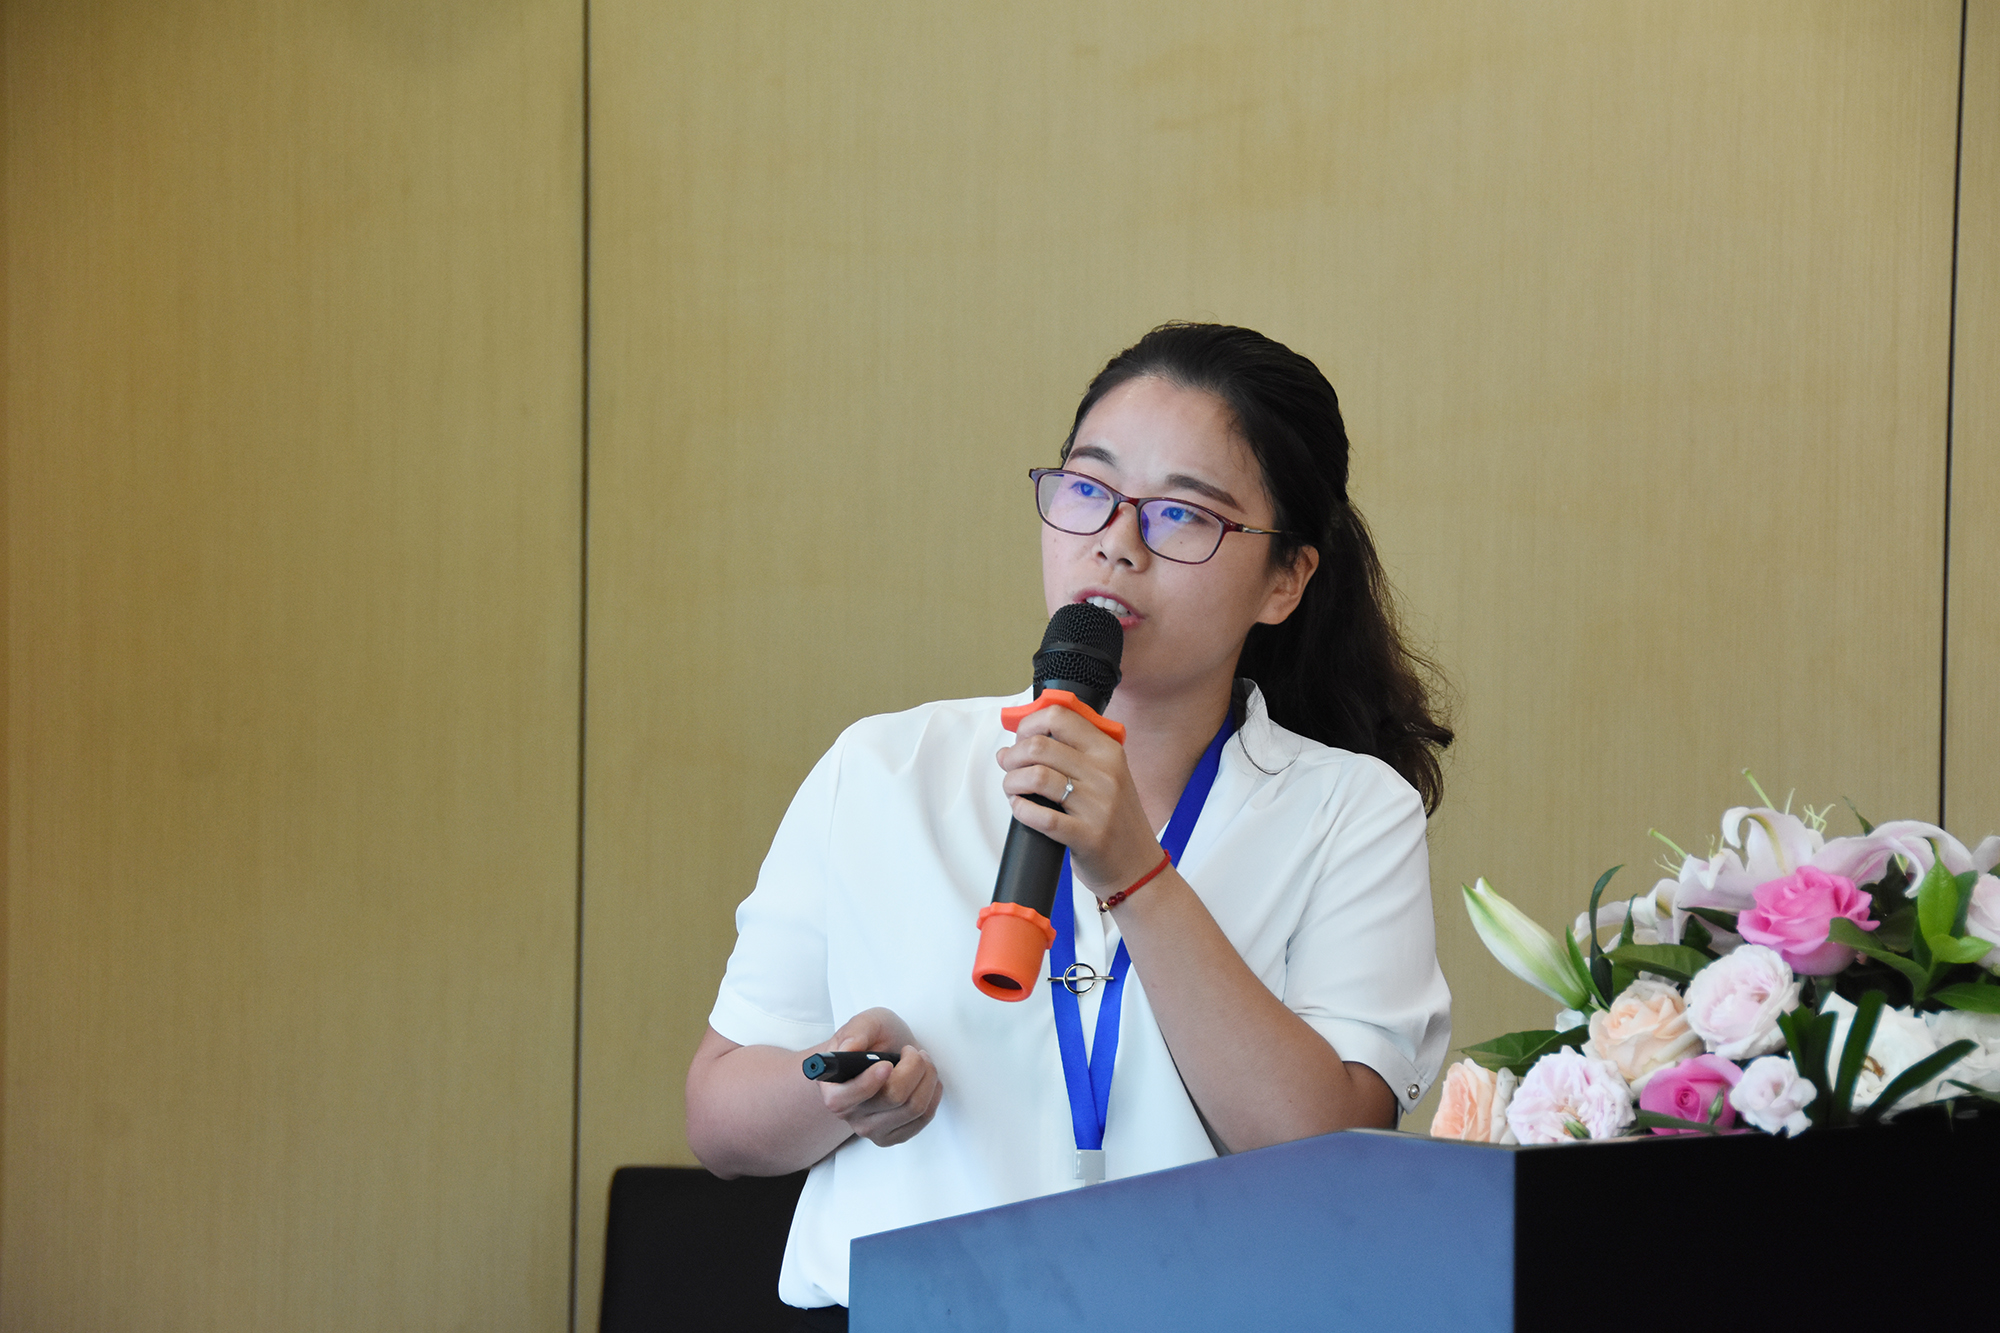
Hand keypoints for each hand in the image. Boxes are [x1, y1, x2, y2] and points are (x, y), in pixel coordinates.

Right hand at [811, 1008, 942, 1147]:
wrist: (882, 1056)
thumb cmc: (871, 1042)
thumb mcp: (864, 1023)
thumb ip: (855, 1032)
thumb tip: (849, 1049)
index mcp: (833, 1089)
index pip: (848, 1097)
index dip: (869, 1082)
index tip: (886, 1064)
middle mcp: (849, 1113)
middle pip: (893, 1098)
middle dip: (913, 1067)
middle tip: (911, 1052)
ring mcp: (871, 1128)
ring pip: (914, 1108)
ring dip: (927, 1078)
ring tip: (921, 1062)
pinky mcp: (893, 1135)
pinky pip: (923, 1118)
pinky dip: (932, 1094)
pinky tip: (925, 1081)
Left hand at [996, 704, 1163, 896]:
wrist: (1138, 868)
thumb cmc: (1117, 821)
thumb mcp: (1108, 776)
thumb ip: (1073, 754)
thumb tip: (1017, 743)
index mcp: (1109, 752)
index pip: (1060, 716)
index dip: (1030, 724)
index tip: (1021, 737)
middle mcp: (1105, 774)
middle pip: (1040, 746)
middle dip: (1013, 755)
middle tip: (1009, 766)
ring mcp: (1098, 806)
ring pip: (1036, 777)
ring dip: (1012, 782)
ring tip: (1013, 789)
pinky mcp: (1087, 836)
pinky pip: (1041, 816)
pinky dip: (1021, 810)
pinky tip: (1022, 809)